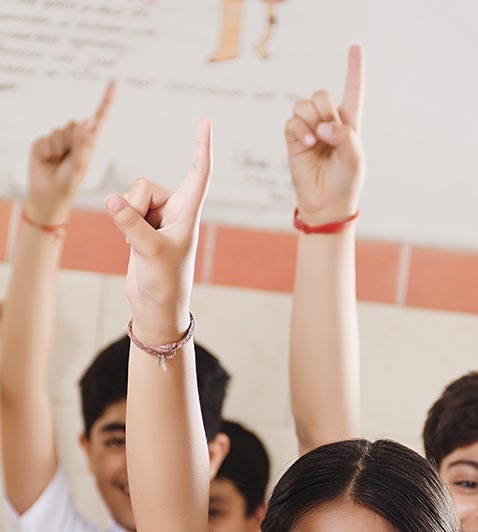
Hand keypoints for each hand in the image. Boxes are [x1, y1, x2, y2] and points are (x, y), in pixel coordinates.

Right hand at [26, 82, 115, 223]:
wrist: (48, 194)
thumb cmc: (68, 183)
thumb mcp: (80, 166)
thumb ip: (82, 144)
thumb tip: (81, 121)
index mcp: (88, 142)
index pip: (99, 119)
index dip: (106, 101)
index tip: (114, 83)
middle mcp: (74, 137)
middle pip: (76, 124)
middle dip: (73, 142)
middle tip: (69, 160)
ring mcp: (58, 139)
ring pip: (62, 131)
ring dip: (61, 149)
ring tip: (58, 162)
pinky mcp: (44, 141)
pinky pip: (47, 139)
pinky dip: (48, 151)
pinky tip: (48, 161)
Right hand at [105, 118, 211, 338]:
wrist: (156, 305)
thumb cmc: (164, 282)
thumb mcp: (149, 253)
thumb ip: (131, 224)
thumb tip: (111, 200)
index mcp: (189, 212)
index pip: (199, 173)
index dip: (201, 146)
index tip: (206, 119)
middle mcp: (175, 209)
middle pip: (144, 185)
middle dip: (134, 206)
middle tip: (143, 238)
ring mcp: (157, 216)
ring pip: (130, 195)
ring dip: (126, 217)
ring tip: (139, 244)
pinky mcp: (140, 224)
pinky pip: (122, 208)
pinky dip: (121, 224)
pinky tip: (132, 245)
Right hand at [285, 45, 364, 225]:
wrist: (327, 204)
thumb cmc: (346, 181)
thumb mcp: (355, 158)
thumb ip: (345, 135)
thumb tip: (322, 126)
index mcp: (349, 123)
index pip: (353, 91)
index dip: (354, 69)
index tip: (355, 47)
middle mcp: (328, 122)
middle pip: (322, 95)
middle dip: (326, 112)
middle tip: (329, 135)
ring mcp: (309, 130)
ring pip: (304, 104)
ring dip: (311, 118)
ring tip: (316, 139)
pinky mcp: (294, 139)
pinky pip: (292, 120)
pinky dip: (300, 129)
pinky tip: (307, 143)